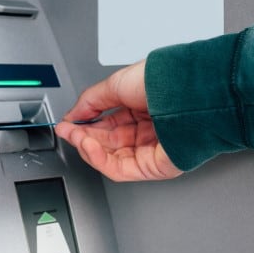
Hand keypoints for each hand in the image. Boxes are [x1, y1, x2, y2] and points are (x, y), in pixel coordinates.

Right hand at [55, 60, 182, 181]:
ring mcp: (150, 149)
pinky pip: (120, 169)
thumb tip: (72, 114)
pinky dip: (100, 160)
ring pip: (110, 158)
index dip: (84, 124)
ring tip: (76, 137)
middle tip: (67, 131)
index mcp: (141, 109)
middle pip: (106, 142)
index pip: (107, 124)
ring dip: (88, 148)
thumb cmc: (163, 83)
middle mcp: (147, 130)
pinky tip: (90, 147)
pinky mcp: (153, 167)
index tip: (67, 123)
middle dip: (82, 137)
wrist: (186, 94)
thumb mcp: (116, 83)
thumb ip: (90, 101)